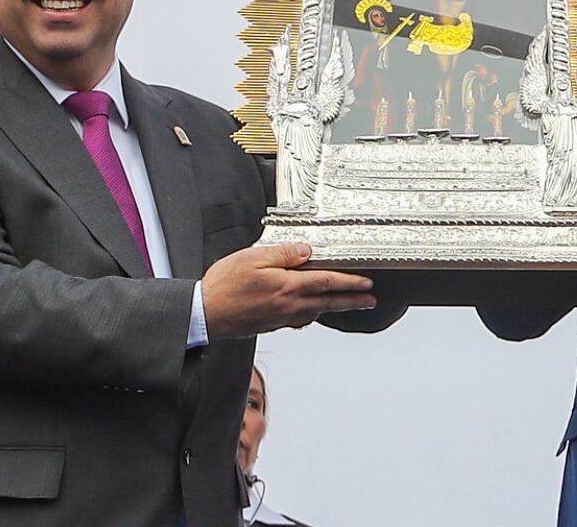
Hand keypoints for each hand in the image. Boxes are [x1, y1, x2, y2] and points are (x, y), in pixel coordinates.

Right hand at [201, 243, 375, 336]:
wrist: (205, 315)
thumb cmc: (225, 286)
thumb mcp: (253, 257)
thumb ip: (282, 254)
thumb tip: (305, 252)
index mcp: (288, 286)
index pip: (327, 282)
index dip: (350, 282)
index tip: (366, 283)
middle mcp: (289, 305)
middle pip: (329, 302)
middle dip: (352, 301)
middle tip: (370, 300)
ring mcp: (281, 318)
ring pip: (316, 312)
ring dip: (335, 308)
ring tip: (348, 304)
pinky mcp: (272, 324)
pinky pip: (300, 319)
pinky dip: (312, 314)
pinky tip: (312, 311)